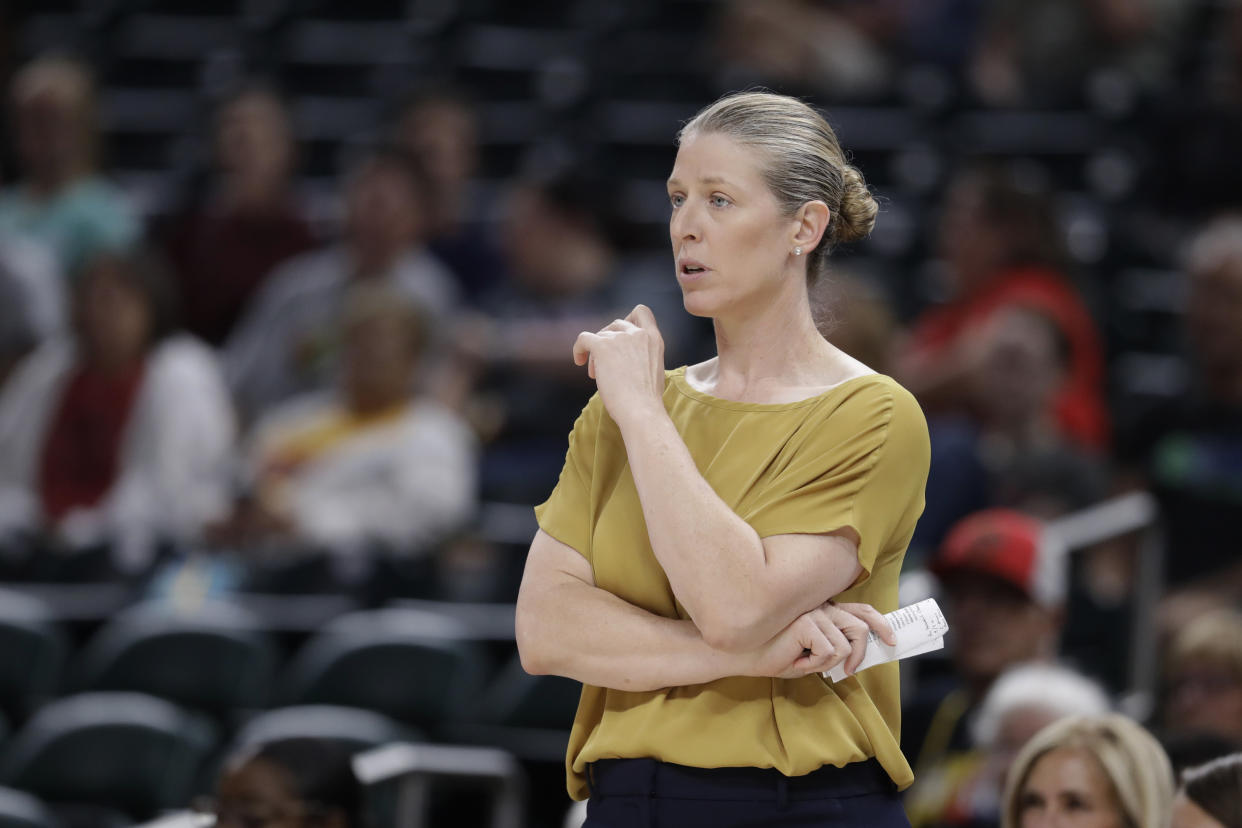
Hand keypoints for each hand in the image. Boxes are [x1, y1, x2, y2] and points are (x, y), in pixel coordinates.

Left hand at [572, 304, 666, 428]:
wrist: (641, 411)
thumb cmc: (646, 401)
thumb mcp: (653, 370)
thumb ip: (642, 355)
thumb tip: (622, 357)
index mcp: (654, 339)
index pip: (641, 312)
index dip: (627, 320)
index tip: (620, 337)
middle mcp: (638, 334)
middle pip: (616, 324)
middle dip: (609, 342)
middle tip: (605, 365)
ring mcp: (620, 338)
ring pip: (600, 335)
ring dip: (596, 352)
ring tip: (597, 374)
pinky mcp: (603, 347)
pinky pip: (584, 338)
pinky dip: (579, 349)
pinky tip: (579, 361)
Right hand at [744, 601, 896, 678]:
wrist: (743, 655)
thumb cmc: (774, 654)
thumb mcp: (811, 653)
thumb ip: (833, 648)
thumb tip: (858, 657)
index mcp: (824, 609)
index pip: (861, 610)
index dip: (880, 624)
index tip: (891, 641)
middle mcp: (821, 606)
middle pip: (860, 626)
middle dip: (860, 652)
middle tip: (848, 670)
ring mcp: (814, 611)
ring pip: (845, 646)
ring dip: (826, 663)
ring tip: (803, 661)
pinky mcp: (806, 621)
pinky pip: (829, 652)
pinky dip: (814, 664)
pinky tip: (795, 660)